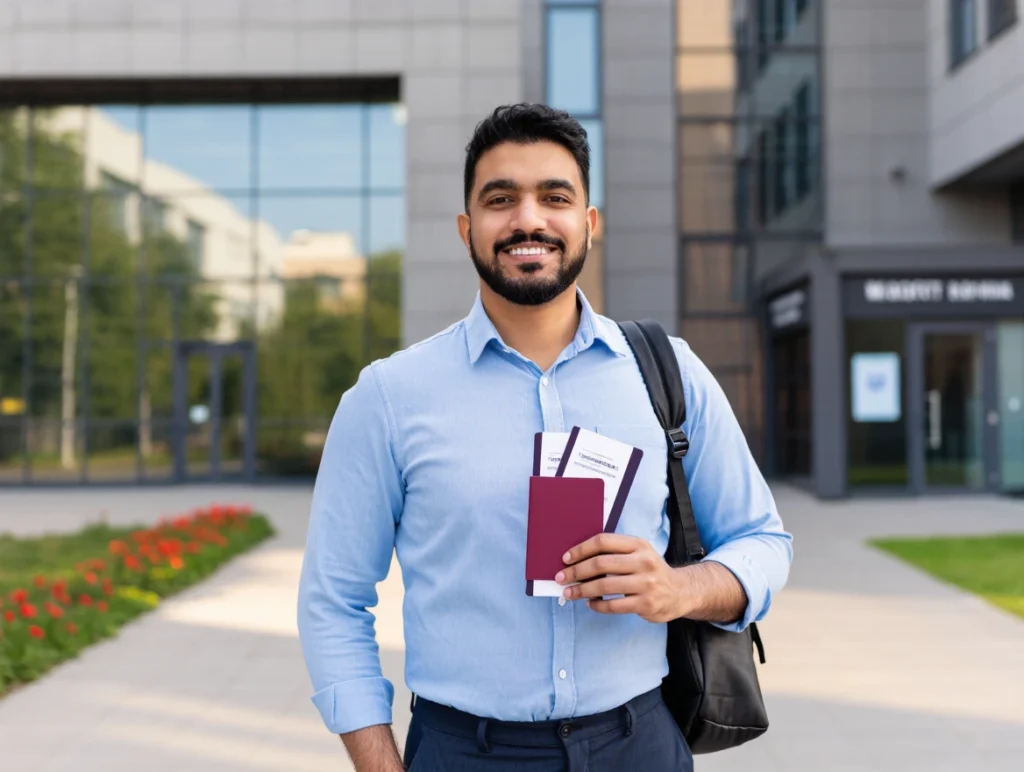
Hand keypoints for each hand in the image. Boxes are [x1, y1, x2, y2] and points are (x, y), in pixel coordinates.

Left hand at [555, 533, 685, 622]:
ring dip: (582, 590)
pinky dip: (597, 605)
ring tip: (570, 593)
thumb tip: (577, 561)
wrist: (680, 592)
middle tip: (561, 578)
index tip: (565, 559)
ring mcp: (646, 583)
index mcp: (638, 544)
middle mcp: (644, 561)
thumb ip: (614, 553)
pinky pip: (614, 606)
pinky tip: (590, 603)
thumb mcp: (638, 554)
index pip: (603, 541)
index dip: (581, 549)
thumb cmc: (650, 571)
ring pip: (605, 586)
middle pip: (601, 564)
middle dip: (576, 571)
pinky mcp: (646, 604)